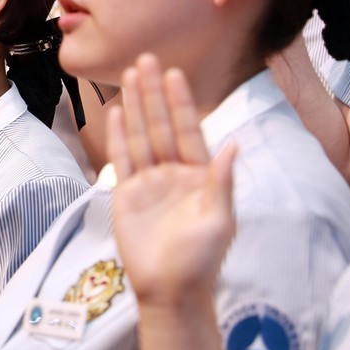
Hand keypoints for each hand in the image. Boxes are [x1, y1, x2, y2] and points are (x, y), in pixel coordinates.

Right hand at [109, 55, 237, 309]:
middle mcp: (173, 173)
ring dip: (136, 105)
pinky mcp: (127, 196)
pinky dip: (119, 135)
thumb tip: (233, 146)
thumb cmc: (200, 261)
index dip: (181, 102)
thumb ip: (222, 183)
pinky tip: (117, 112)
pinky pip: (121, 159)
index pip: (188, 130)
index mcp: (200, 176)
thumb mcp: (219, 222)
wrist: (170, 291)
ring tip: (130, 75)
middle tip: (146, 59)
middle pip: (161, 125)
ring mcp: (149, 182)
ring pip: (141, 135)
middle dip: (154, 93)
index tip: (174, 74)